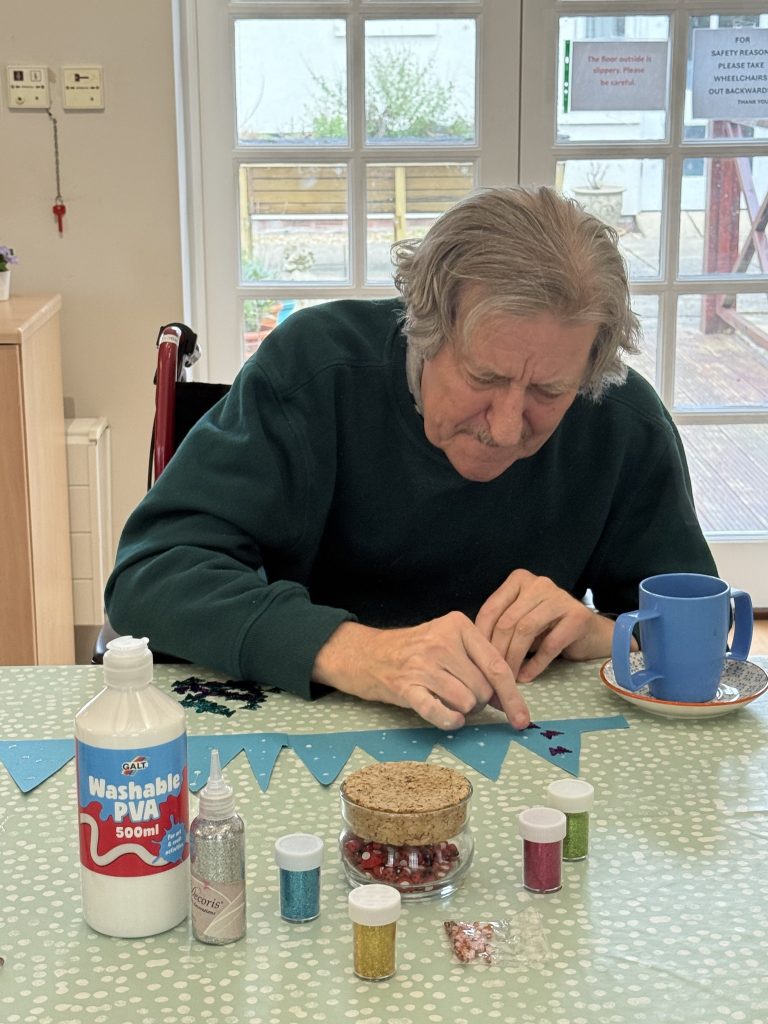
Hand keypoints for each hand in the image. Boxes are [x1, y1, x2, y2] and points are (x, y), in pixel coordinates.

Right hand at [311, 613, 530, 731]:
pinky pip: (440, 713)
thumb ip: (478, 662)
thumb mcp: (448, 641)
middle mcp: (441, 642)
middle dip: (480, 702)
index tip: (523, 719)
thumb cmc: (415, 649)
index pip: (497, 665)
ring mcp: (422, 664)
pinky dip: (450, 720)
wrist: (367, 653)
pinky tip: (449, 718)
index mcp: (458, 625)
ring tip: (447, 699)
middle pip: (483, 688)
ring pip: (467, 702)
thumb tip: (507, 698)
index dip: (513, 697)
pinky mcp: (406, 687)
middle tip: (463, 696)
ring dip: (463, 710)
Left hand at [475, 569, 614, 681]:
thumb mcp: (520, 621)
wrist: (591, 633)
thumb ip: (500, 627)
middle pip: (508, 620)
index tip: (475, 658)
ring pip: (526, 630)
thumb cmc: (548, 628)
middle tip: (492, 674)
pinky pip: (550, 644)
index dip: (481, 636)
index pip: (491, 608)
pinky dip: (535, 664)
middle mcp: (539, 584)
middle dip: (497, 651)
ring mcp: (560, 598)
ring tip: (508, 678)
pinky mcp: (577, 616)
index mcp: (519, 580)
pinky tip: (527, 676)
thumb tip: (472, 651)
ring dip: (514, 658)